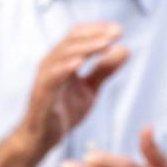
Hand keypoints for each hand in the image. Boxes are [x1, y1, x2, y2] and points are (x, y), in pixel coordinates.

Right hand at [15, 22, 127, 161]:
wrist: (43, 138)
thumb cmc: (64, 111)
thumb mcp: (90, 89)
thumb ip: (104, 70)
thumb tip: (125, 49)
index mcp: (62, 59)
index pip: (78, 34)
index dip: (98, 28)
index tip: (119, 30)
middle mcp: (51, 63)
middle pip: (72, 39)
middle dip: (96, 34)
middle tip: (117, 33)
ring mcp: (45, 77)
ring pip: (63, 54)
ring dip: (86, 47)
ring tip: (106, 43)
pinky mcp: (42, 93)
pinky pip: (52, 77)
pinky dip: (65, 67)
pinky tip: (79, 62)